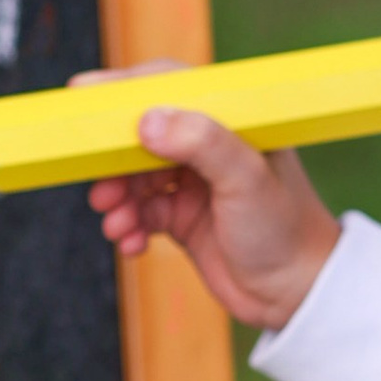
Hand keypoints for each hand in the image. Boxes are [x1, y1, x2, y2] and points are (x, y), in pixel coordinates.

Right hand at [88, 102, 340, 331]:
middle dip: (112, 157)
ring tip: (116, 220)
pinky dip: (128, 225)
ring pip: (135, 176)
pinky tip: (131, 242)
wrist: (299, 294)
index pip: (171, 86)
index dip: (125, 87)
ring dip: (118, 197)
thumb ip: (201, 143)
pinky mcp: (184, 217)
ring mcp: (194, 182)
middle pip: (142, 134)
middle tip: (97, 181)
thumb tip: (147, 120)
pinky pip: (141, 212)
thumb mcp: (246, 179)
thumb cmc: (286, 229)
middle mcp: (210, 145)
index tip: (81, 95)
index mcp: (231, 120)